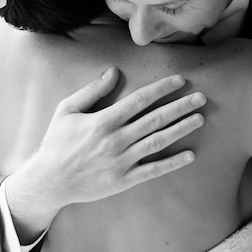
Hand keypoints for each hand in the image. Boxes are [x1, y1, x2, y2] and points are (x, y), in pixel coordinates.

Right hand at [4, 69, 205, 238]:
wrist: (49, 181)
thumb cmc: (57, 142)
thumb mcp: (67, 110)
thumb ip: (92, 91)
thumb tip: (114, 71)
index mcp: (103, 121)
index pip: (139, 100)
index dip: (161, 89)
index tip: (180, 80)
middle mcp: (116, 140)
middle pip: (155, 119)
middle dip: (180, 107)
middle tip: (201, 98)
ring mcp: (122, 161)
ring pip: (158, 142)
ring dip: (181, 130)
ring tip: (200, 119)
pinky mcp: (124, 180)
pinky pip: (153, 170)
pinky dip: (173, 163)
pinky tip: (190, 155)